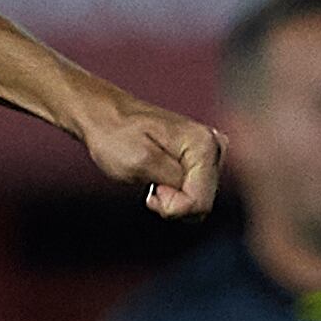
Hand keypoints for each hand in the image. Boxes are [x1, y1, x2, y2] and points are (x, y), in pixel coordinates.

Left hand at [78, 85, 222, 220]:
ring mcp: (210, 153)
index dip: (171, 204)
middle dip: (174, 203)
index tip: (153, 188)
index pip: (199, 202)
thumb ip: (173, 182)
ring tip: (153, 179)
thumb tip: (194, 196)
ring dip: (173, 199)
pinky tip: (160, 179)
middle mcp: (215, 147)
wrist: (105, 116)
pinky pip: (193, 193)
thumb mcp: (141, 163)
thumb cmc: (116, 135)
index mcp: (204, 145)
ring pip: (198, 201)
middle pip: (202, 203)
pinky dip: (174, 193)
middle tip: (151, 186)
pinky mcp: (201, 159)